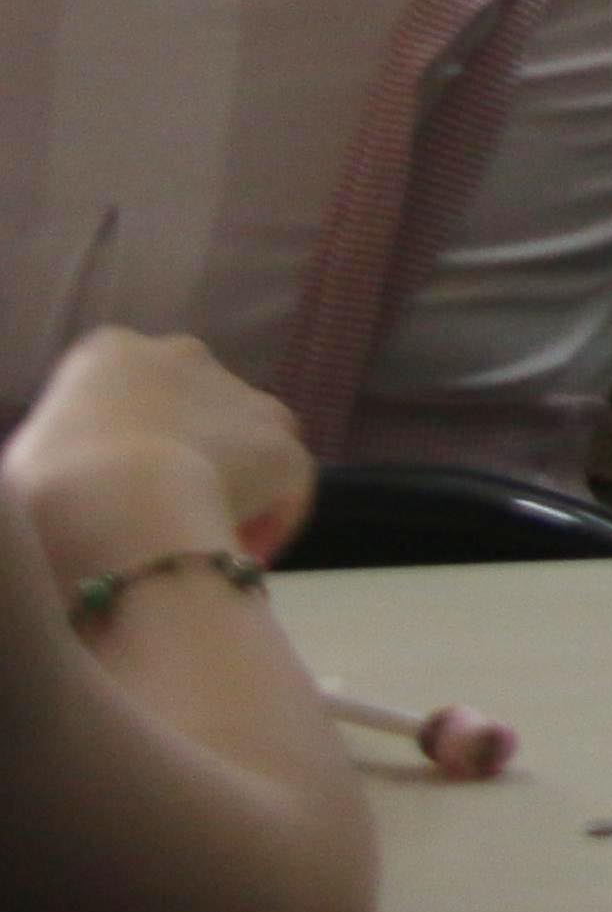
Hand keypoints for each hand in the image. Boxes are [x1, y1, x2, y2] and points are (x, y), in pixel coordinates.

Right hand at [10, 332, 321, 570]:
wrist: (111, 502)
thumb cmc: (45, 484)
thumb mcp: (24, 463)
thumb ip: (58, 455)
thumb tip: (71, 479)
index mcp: (110, 354)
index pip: (127, 394)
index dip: (127, 449)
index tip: (119, 495)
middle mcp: (183, 356)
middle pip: (193, 411)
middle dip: (186, 457)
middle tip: (164, 516)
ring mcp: (242, 395)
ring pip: (246, 442)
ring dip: (234, 484)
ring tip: (206, 539)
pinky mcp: (281, 441)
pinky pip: (284, 485)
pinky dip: (271, 519)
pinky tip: (243, 557)